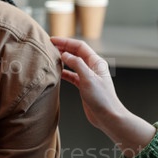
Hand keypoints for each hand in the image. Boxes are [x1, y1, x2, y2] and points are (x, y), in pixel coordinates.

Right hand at [50, 36, 154, 155]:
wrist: (108, 117)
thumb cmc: (102, 98)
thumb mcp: (88, 79)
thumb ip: (76, 64)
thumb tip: (65, 54)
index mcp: (96, 62)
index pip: (79, 46)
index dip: (66, 42)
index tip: (52, 40)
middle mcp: (92, 67)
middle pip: (76, 53)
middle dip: (63, 48)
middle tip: (49, 46)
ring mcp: (88, 76)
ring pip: (73, 63)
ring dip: (63, 59)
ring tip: (51, 56)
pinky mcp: (84, 86)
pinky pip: (72, 75)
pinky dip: (64, 72)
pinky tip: (57, 72)